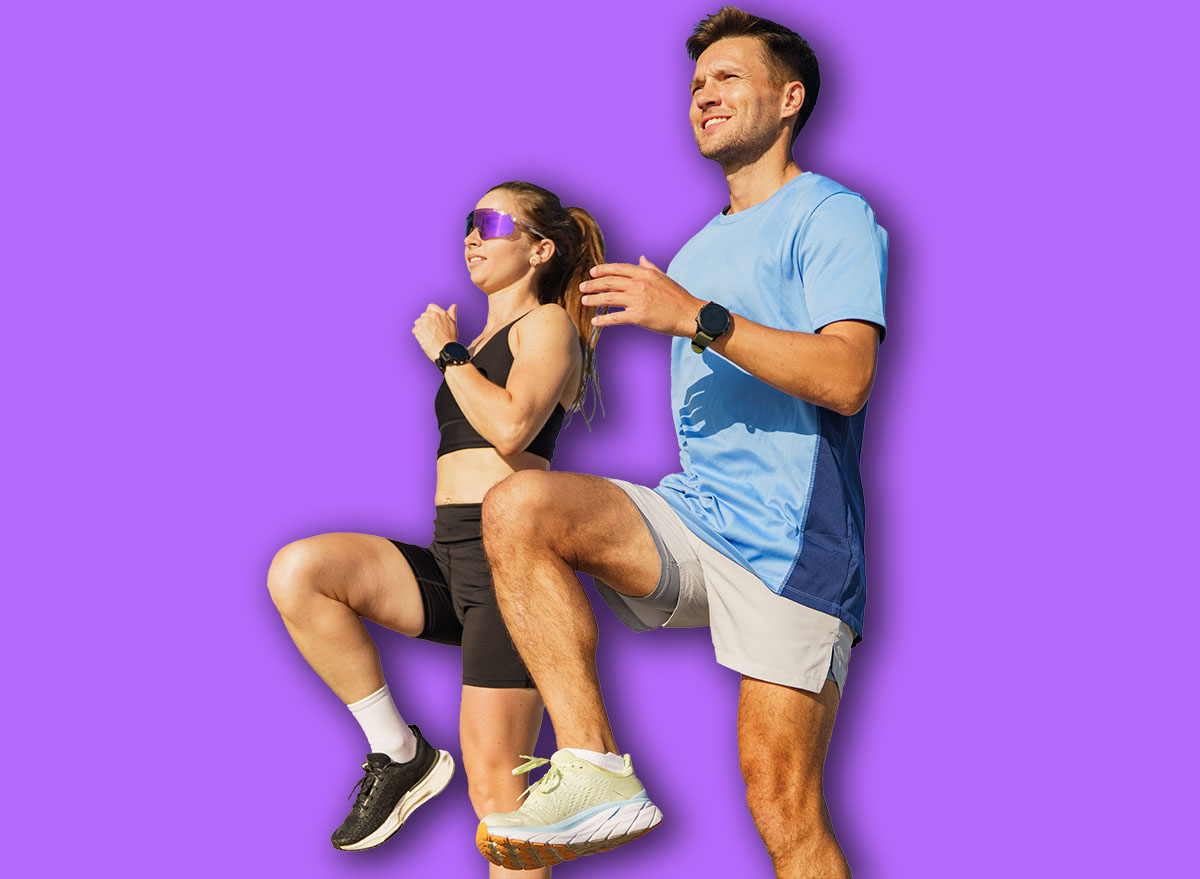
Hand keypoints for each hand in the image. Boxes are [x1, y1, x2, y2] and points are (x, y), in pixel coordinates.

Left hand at [412, 303, 457, 360]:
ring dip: (421, 329)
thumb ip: (452, 313)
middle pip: (423, 316)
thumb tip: (453, 305)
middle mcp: (432, 316)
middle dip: (425, 323)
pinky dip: (418, 335)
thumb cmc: (450, 339)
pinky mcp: (419, 329)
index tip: (432, 322)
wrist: (446, 352)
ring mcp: (424, 322)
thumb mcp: (453, 324)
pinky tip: (425, 340)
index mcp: (440, 313)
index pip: (430, 307)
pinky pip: (415, 330)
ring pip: (418, 322)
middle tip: (432, 332)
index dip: (430, 314)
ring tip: (428, 336)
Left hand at [580, 256, 702, 336]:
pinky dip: (603, 319)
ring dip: (594, 299)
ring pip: (609, 298)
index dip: (602, 270)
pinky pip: (616, 317)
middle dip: (593, 284)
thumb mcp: (663, 277)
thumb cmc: (678, 297)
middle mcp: (639, 284)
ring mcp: (638, 300)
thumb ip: (650, 267)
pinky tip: (595, 321)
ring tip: (584, 301)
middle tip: (582, 287)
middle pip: (609, 282)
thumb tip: (641, 258)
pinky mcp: (639, 316)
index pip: (618, 269)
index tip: (592, 272)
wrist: (689, 314)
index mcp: (644, 274)